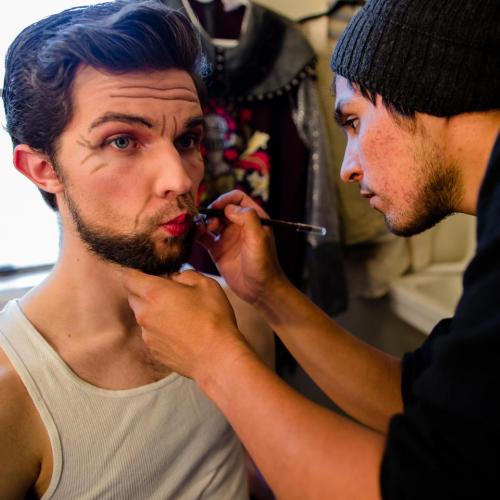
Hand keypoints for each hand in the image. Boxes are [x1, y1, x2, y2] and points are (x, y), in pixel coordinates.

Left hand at [124, 268, 249, 380]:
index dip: (137, 273)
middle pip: (134, 297)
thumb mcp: (206, 284)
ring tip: (180, 315)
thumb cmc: (213, 318)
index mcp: (154, 293)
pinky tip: (182, 332)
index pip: (129, 278)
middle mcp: (144, 314)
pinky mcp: (153, 351)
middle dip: (146, 291)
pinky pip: (151, 334)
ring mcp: (147, 335)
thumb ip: (185, 275)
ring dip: (154, 312)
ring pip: (143, 316)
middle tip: (170, 293)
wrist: (217, 358)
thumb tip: (175, 278)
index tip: (149, 274)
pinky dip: (161, 330)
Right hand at [197, 190, 288, 305]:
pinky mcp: (218, 250)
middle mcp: (240, 225)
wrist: (260, 290)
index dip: (226, 199)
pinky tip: (195, 234)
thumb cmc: (264, 264)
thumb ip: (247, 218)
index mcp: (254, 218)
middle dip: (212, 211)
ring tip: (204, 230)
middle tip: (211, 224)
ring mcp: (228, 237)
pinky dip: (197, 233)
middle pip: (221, 208)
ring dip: (204, 222)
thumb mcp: (259, 238)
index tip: (217, 208)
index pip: (238, 198)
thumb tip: (229, 208)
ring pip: (211, 221)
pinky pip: (204, 237)